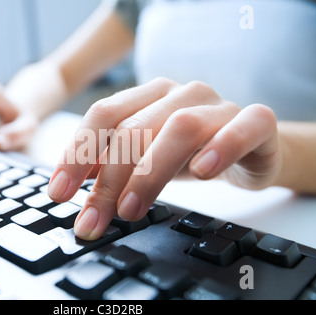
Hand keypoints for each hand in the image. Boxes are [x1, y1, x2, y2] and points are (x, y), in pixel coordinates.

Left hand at [48, 78, 281, 240]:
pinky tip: (202, 173)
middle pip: (136, 127)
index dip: (77, 152)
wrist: (251, 148)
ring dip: (150, 171)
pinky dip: (222, 147)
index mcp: (149, 97)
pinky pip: (243, 126)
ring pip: (181, 127)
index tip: (59, 192)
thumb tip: (66, 180)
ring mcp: (219, 105)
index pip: (104, 114)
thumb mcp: (144, 158)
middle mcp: (181, 94)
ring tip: (130, 209)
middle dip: (108, 178)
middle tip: (92, 219)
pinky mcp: (256, 122)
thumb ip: (108, 163)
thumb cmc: (191, 152)